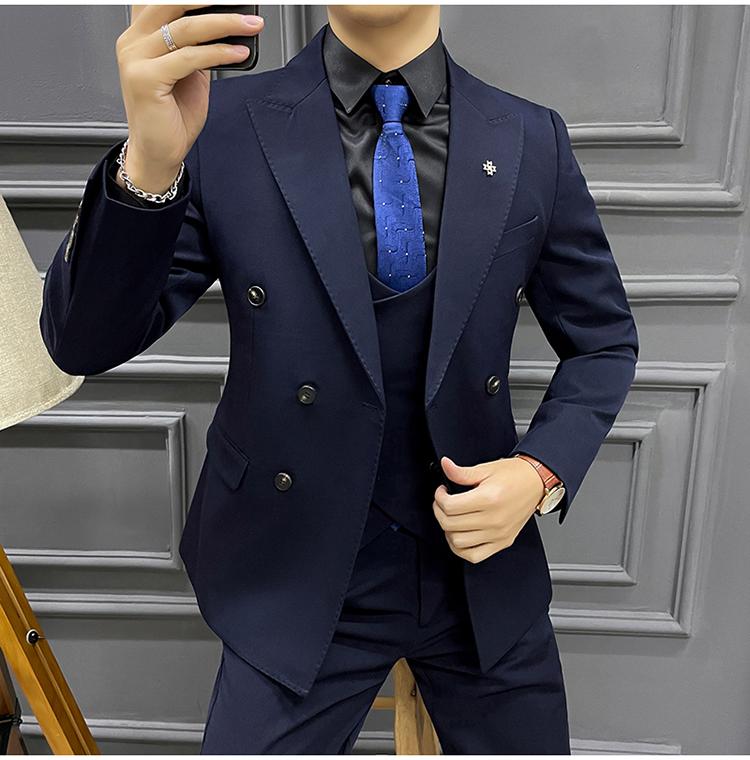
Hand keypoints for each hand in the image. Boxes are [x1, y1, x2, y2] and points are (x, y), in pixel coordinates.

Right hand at [115, 4, 264, 191]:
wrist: (159, 152)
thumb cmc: (171, 115)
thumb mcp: (189, 71)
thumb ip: (198, 46)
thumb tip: (225, 24)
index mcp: (139, 35)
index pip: (165, 0)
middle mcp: (132, 41)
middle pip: (173, 5)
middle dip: (213, 3)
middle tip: (243, 5)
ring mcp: (135, 59)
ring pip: (185, 29)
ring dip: (224, 24)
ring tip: (250, 27)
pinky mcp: (144, 79)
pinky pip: (189, 58)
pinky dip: (218, 53)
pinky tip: (238, 53)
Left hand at [432, 455, 544, 563]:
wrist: (536, 482)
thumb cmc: (514, 475)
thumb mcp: (486, 469)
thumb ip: (462, 472)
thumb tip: (445, 466)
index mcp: (488, 499)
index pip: (450, 506)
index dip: (439, 497)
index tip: (441, 492)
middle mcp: (494, 519)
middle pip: (450, 524)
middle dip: (439, 511)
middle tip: (442, 503)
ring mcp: (498, 534)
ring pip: (458, 542)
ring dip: (448, 530)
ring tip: (451, 518)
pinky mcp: (503, 542)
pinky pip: (474, 556)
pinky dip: (461, 549)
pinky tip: (460, 536)